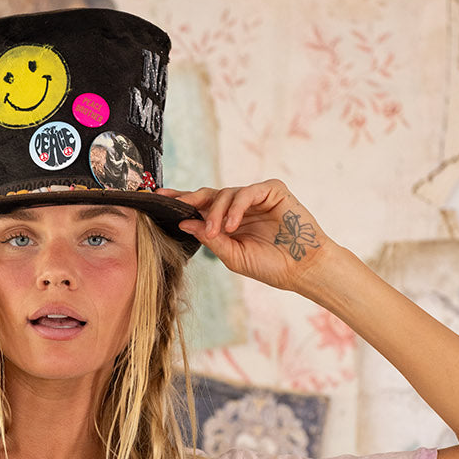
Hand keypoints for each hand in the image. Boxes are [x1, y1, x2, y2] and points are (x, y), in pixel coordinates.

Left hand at [158, 179, 331, 293]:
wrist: (301, 268)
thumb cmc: (269, 265)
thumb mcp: (232, 255)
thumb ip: (209, 238)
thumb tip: (184, 222)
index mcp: (228, 221)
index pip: (200, 207)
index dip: (181, 201)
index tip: (158, 199)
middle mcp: (240, 207)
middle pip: (209, 194)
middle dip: (190, 198)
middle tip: (176, 205)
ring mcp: (256, 197)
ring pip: (226, 193)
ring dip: (216, 213)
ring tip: (216, 232)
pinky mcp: (272, 190)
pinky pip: (247, 192)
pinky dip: (236, 208)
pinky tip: (232, 225)